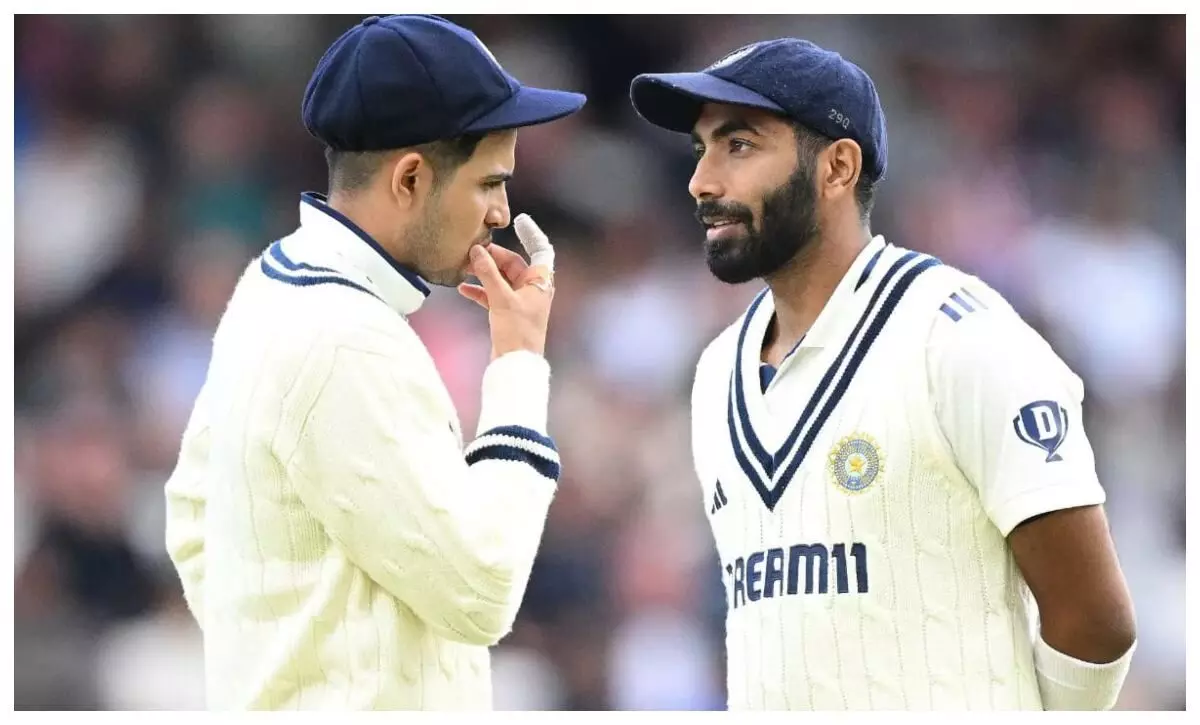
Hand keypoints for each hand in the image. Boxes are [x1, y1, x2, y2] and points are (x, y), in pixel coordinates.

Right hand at [457, 214, 555, 358]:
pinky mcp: (507, 314)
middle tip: (473, 249)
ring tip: (464, 266)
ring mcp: (520, 302)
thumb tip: (477, 250)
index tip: (519, 221)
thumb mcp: (501, 299)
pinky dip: (480, 290)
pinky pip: (493, 295)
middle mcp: (533, 289)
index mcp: (540, 282)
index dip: (532, 234)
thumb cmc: (517, 333)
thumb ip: (488, 274)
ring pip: (501, 278)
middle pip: (513, 263)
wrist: (515, 365)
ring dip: (484, 272)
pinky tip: (463, 288)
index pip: (541, 250)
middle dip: (493, 256)